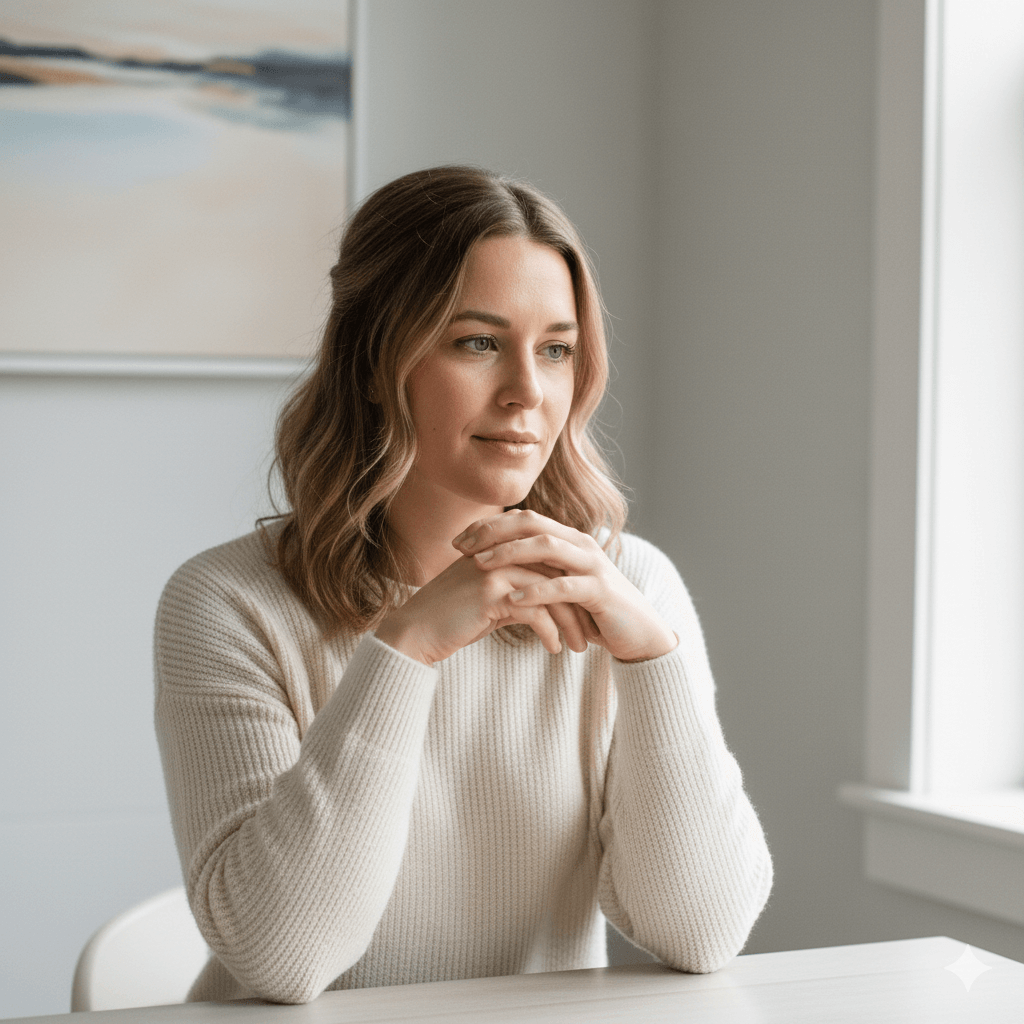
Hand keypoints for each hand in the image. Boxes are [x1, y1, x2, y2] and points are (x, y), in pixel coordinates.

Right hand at [374, 551, 589, 665]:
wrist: (415, 634)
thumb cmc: (451, 620)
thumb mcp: (488, 598)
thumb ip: (515, 591)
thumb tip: (546, 604)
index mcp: (500, 549)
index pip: (549, 562)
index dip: (570, 588)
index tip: (586, 613)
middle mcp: (500, 553)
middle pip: (555, 575)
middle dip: (577, 605)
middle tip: (591, 631)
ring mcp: (495, 570)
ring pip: (549, 593)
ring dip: (569, 622)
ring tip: (579, 646)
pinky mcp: (491, 593)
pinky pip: (535, 611)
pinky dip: (550, 632)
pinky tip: (555, 648)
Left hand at [452, 510, 677, 663]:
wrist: (638, 634)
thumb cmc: (593, 612)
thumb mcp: (559, 587)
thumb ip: (535, 573)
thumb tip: (492, 568)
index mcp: (568, 539)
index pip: (523, 520)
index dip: (489, 526)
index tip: (458, 540)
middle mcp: (580, 544)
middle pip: (531, 525)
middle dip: (493, 533)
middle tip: (461, 547)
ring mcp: (592, 565)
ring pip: (547, 547)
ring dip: (510, 554)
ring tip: (480, 565)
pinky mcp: (601, 591)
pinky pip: (565, 586)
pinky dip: (537, 591)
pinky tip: (513, 599)